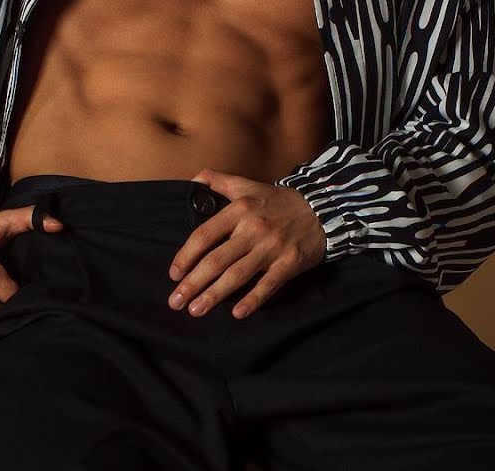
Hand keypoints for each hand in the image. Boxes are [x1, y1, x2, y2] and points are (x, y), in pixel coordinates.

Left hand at [168, 168, 326, 320]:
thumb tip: (192, 181)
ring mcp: (271, 248)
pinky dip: (252, 300)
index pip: (204, 235)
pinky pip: (268, 285)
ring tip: (196, 311)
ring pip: (237, 275)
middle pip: (216, 260)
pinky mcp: (289, 263)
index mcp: (239, 209)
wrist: (320, 208)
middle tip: (176, 302)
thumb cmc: (277, 200)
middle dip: (193, 283)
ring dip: (214, 295)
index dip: (186, 256)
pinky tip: (237, 313)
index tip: (174, 274)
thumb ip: (218, 180)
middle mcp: (252, 229)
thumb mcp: (247, 184)